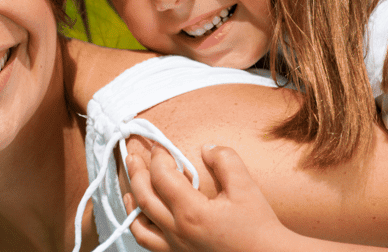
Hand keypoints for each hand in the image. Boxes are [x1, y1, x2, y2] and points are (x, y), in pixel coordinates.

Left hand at [124, 144, 289, 251]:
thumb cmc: (259, 227)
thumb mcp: (246, 187)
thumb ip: (225, 161)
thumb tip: (206, 147)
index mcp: (192, 212)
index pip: (162, 177)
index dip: (158, 157)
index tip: (160, 146)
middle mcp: (178, 232)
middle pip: (144, 197)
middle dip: (136, 172)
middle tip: (133, 154)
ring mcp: (175, 248)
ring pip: (140, 224)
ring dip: (131, 200)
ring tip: (129, 183)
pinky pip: (148, 242)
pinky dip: (139, 225)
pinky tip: (140, 214)